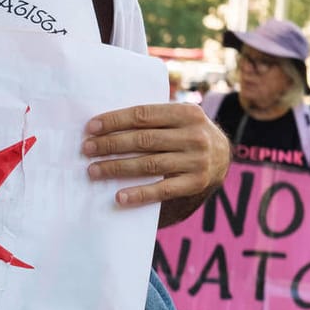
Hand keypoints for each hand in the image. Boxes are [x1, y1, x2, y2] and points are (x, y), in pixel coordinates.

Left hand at [82, 102, 229, 210]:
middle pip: (143, 140)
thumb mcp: (179, 117)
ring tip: (94, 170)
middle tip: (87, 149)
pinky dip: (139, 194)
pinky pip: (162, 190)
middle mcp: (194, 136)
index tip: (91, 128)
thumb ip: (154, 117)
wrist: (223, 157)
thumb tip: (106, 124)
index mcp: (187, 113)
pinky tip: (119, 196)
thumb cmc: (188, 133)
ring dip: (117, 167)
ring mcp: (196, 161)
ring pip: (149, 164)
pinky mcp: (195, 184)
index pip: (143, 115)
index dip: (115, 121)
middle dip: (110, 144)